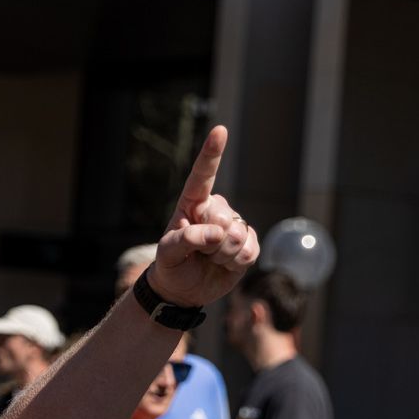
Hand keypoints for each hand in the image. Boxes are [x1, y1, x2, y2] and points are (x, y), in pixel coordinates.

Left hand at [150, 126, 259, 307]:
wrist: (184, 288)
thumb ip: (185, 241)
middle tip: (198, 253)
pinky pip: (250, 251)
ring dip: (223, 256)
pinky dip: (236, 263)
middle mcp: (216, 210)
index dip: (212, 154)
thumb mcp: (167, 254)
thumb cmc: (171, 266)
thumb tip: (217, 234)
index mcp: (192, 204)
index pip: (202, 176)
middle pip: (225, 220)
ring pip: (238, 238)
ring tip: (209, 258)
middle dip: (211, 244)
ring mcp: (234, 225)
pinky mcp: (248, 242)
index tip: (220, 131)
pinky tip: (224, 264)